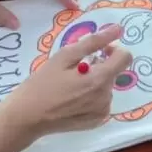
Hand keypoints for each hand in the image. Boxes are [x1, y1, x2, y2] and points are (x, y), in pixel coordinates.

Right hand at [2, 24, 131, 140]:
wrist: (26, 117)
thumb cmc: (42, 84)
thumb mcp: (64, 56)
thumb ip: (94, 42)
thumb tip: (117, 29)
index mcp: (100, 78)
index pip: (125, 57)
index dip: (113, 49)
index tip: (97, 52)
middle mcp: (106, 96)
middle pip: (113, 72)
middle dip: (99, 66)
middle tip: (74, 70)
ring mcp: (102, 112)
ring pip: (107, 87)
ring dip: (95, 82)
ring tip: (70, 85)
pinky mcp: (96, 122)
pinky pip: (101, 102)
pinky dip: (92, 97)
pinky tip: (73, 99)